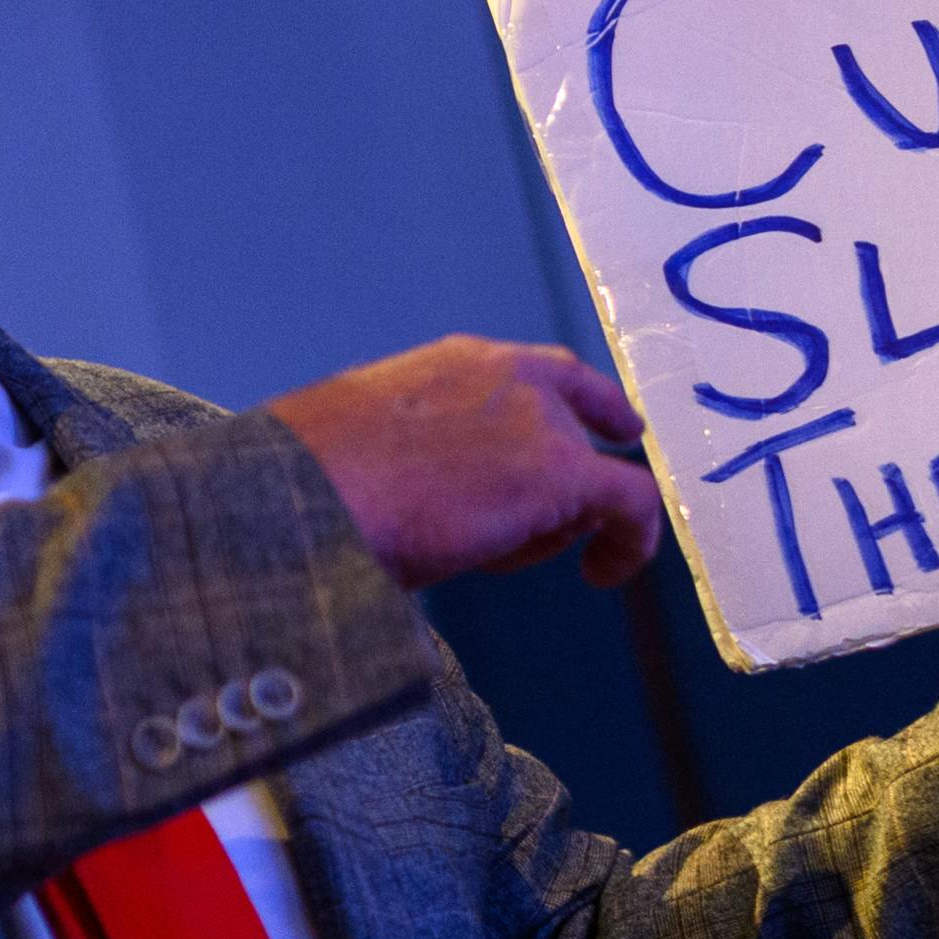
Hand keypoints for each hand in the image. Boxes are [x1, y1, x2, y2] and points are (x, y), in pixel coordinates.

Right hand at [264, 338, 662, 592]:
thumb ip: (422, 449)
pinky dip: (630, 542)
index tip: (617, 429)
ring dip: (558, 526)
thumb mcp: (372, 444)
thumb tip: (427, 494)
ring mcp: (541, 422)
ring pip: (590, 477)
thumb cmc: (314, 483)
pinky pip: (631, 505)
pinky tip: (603, 575)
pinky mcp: (562, 473)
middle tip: (573, 526)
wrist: (307, 498)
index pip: (546, 373)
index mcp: (458, 364)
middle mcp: (510, 377)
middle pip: (578, 422)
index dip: (587, 405)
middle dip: (575, 477)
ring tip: (493, 558)